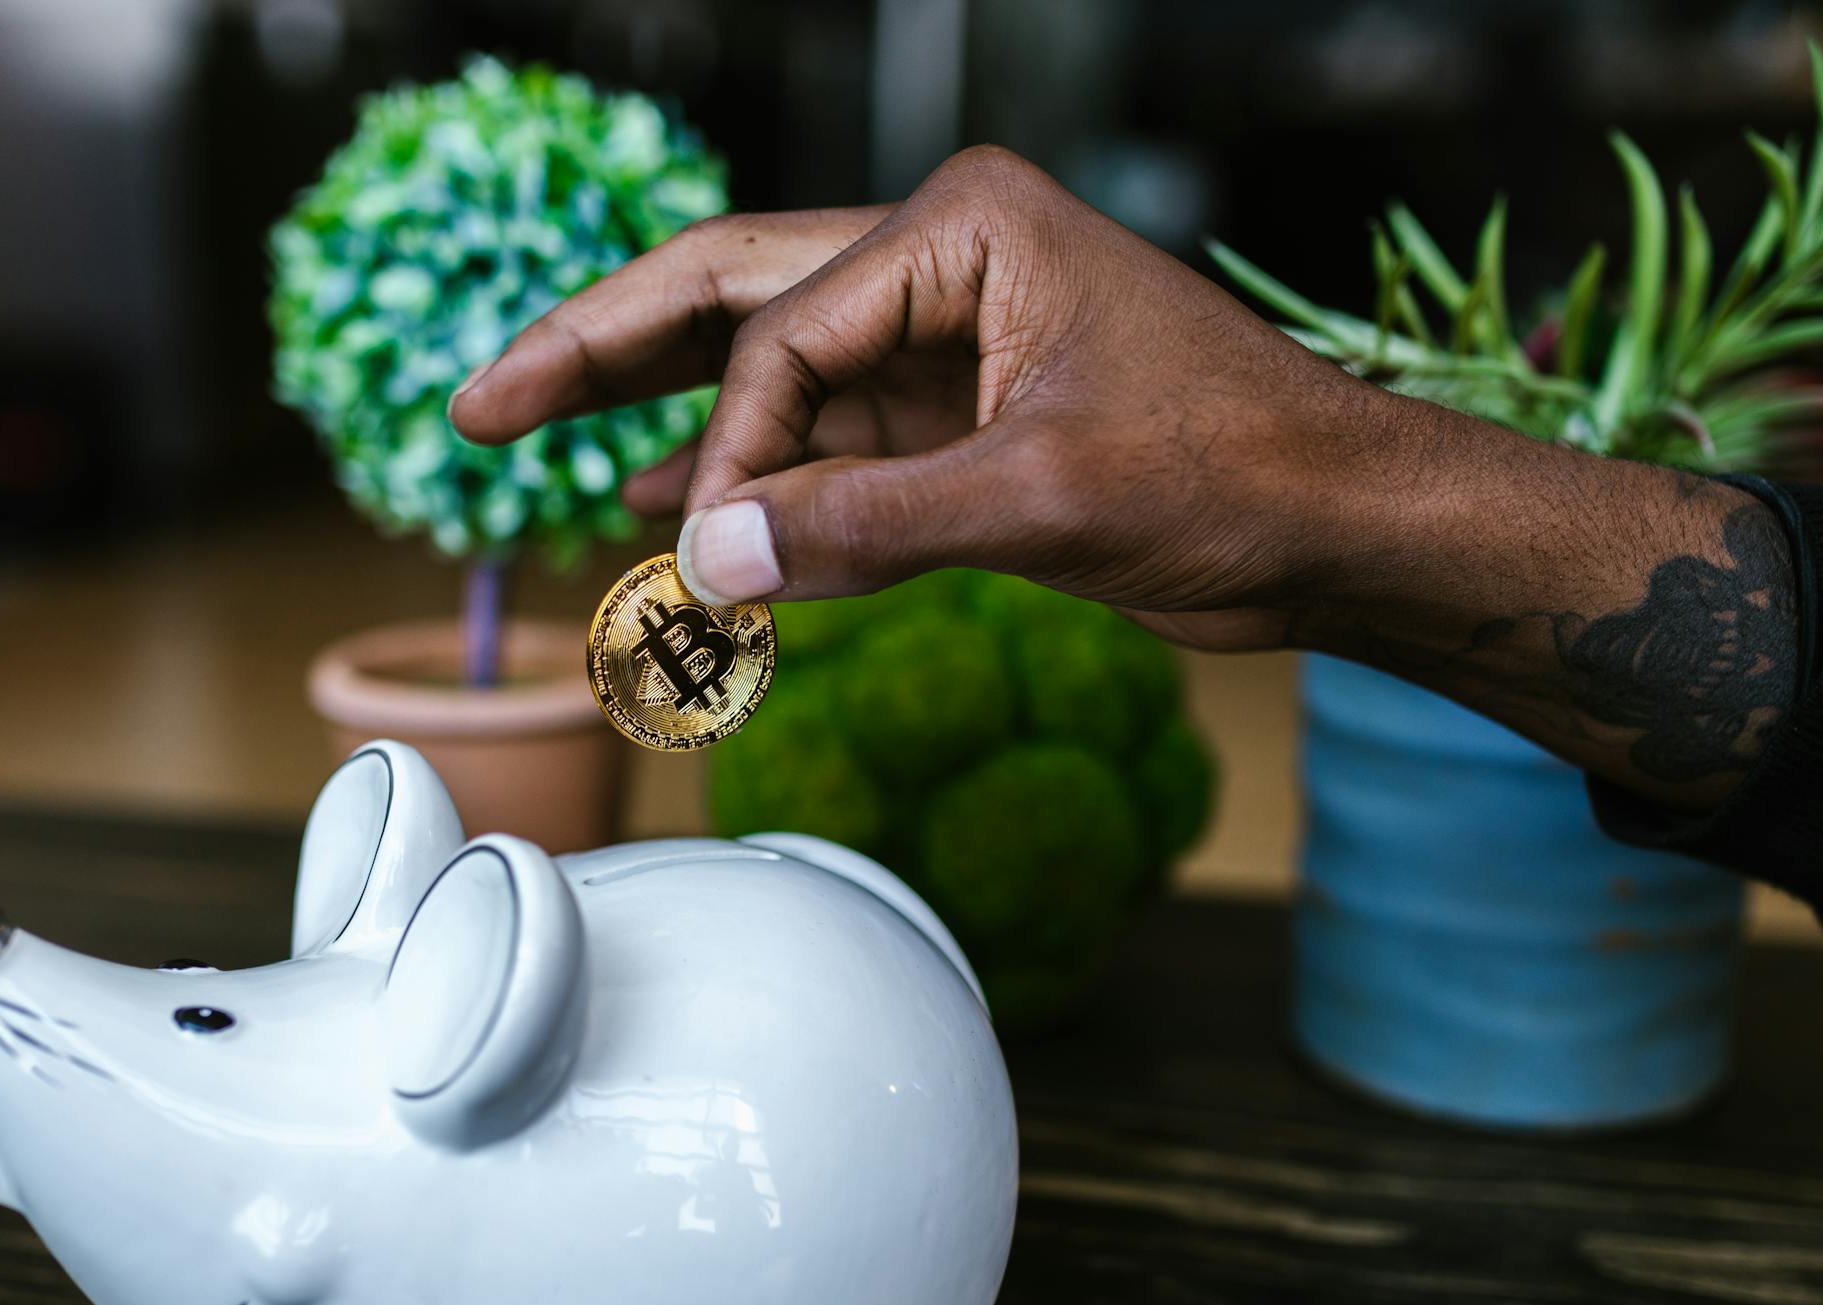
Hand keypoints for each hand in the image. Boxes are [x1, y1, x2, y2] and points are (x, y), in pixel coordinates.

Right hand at [449, 147, 1401, 651]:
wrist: (1342, 525)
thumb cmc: (1238, 472)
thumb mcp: (1047, 500)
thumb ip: (869, 526)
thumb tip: (705, 560)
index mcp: (962, 226)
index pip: (780, 335)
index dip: (726, 454)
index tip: (711, 558)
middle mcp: (941, 263)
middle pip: (728, 296)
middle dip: (601, 351)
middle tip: (479, 406)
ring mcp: (947, 341)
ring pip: (765, 371)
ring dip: (662, 420)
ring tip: (531, 442)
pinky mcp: (960, 419)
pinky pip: (822, 444)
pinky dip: (751, 479)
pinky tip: (661, 507)